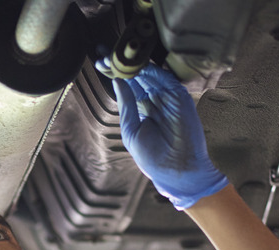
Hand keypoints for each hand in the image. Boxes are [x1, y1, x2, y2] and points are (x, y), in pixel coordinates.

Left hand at [112, 63, 227, 209]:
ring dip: (130, 62)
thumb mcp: (131, 130)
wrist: (176, 170)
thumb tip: (117, 81)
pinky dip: (148, 68)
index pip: (127, 85)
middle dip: (119, 63)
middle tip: (102, 52)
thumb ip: (126, 105)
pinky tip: (132, 62)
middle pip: (135, 75)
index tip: (100, 61)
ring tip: (113, 54)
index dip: (114, 72)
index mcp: (142, 108)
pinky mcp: (178, 94)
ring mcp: (167, 95)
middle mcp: (154, 98)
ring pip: (147, 72)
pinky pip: (162, 76)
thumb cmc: (152, 156)